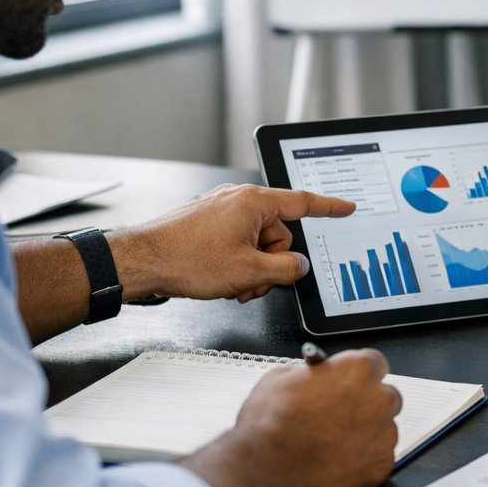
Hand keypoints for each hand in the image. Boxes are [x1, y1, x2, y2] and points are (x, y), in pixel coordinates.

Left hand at [112, 184, 355, 302]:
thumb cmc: (185, 259)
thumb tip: (298, 266)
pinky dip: (237, 263)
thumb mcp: (248, 271)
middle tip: (254, 283)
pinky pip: (237, 243)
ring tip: (233, 286)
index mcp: (253, 202)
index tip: (346, 207)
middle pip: (278, 234)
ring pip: (257, 243)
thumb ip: (285, 269)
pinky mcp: (208, 224)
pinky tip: (223, 280)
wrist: (141, 262)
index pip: (303, 202)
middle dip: (271, 263)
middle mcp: (238, 201)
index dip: (329, 207)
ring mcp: (221, 211)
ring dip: (252, 269)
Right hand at [183, 347, 401, 486]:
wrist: (265, 469)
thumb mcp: (281, 377)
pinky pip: (378, 460)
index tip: (350, 385)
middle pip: (385, 398)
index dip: (358, 376)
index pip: (375, 364)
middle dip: (367, 406)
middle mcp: (379, 399)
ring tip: (331, 446)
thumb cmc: (270, 423)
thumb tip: (316, 375)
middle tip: (339, 418)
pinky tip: (336, 464)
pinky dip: (362, 464)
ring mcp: (384, 434)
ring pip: (382, 431)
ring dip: (364, 436)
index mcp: (359, 369)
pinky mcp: (381, 466)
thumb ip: (311, 373)